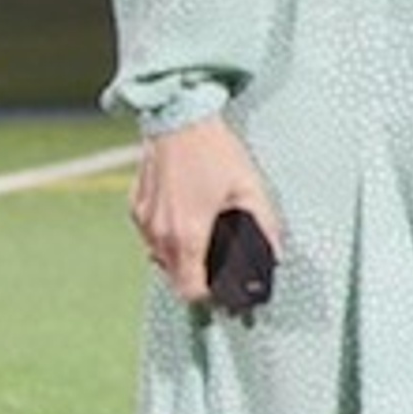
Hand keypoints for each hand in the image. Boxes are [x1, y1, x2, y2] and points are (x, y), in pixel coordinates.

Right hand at [130, 117, 277, 303]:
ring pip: (159, 257)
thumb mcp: (251, 188)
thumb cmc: (214, 152)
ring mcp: (143, 221)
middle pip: (175, 278)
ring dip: (180, 256)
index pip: (190, 291)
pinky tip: (186, 215)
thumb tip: (276, 253)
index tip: (222, 288)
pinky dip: (166, 235)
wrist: (177, 118)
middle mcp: (159, 234)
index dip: (209, 295)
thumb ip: (265, 226)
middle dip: (196, 276)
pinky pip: (150, 234)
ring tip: (203, 237)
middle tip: (218, 261)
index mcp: (187, 236)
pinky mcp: (135, 207)